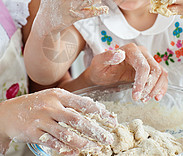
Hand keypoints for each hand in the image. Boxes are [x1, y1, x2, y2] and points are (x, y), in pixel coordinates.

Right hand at [0, 88, 115, 154]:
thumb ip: (71, 102)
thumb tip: (93, 106)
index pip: (82, 102)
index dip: (98, 111)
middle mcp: (51, 106)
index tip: (111, 118)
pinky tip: (74, 152)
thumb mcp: (53, 97)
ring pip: (65, 133)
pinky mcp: (33, 133)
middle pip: (77, 119)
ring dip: (82, 142)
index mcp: (58, 95)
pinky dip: (64, 149)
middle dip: (94, 130)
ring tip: (95, 148)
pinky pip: (52, 143)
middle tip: (107, 138)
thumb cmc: (36, 104)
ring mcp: (42, 120)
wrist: (9, 113)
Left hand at [85, 43, 167, 101]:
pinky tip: (156, 96)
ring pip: (161, 73)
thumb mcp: (99, 63)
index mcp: (130, 49)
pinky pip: (161, 76)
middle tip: (140, 99)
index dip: (142, 82)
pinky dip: (161, 87)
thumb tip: (120, 54)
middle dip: (149, 87)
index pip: (143, 66)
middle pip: (155, 69)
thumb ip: (108, 57)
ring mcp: (147, 60)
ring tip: (145, 99)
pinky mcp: (150, 69)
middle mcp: (141, 52)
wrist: (101, 74)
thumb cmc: (100, 68)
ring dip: (156, 88)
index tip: (136, 96)